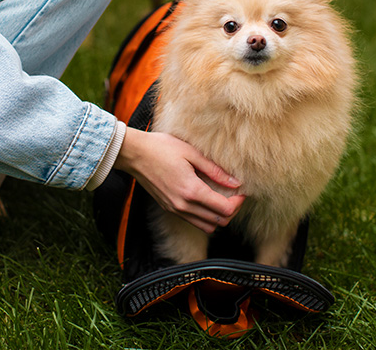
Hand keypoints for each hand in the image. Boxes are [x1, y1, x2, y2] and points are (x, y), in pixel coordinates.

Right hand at [113, 127, 245, 232]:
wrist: (134, 154)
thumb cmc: (161, 148)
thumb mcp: (192, 153)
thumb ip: (215, 171)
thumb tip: (236, 183)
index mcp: (191, 191)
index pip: (224, 210)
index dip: (238, 203)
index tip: (241, 191)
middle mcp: (183, 206)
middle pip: (218, 222)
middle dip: (231, 211)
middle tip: (234, 195)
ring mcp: (175, 209)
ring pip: (206, 226)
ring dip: (218, 217)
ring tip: (221, 199)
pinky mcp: (169, 208)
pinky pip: (193, 221)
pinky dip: (204, 216)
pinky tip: (206, 200)